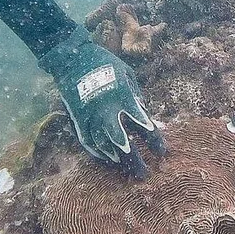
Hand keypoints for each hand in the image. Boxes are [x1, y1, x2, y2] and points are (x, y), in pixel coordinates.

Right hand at [39, 27, 164, 177]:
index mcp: (123, 97)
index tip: (162, 152)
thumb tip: (146, 115)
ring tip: (127, 170)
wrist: (72, 58)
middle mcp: (106, 111)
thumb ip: (137, 97)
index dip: (154, 140)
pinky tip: (107, 160)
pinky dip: (97, 153)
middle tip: (144, 174)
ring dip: (117, 159)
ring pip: (104, 146)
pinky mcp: (77, 119)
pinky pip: (87, 142)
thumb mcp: (127, 74)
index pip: (143, 124)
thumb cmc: (105, 63)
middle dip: (134, 160)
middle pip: (122, 142)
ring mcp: (89, 117)